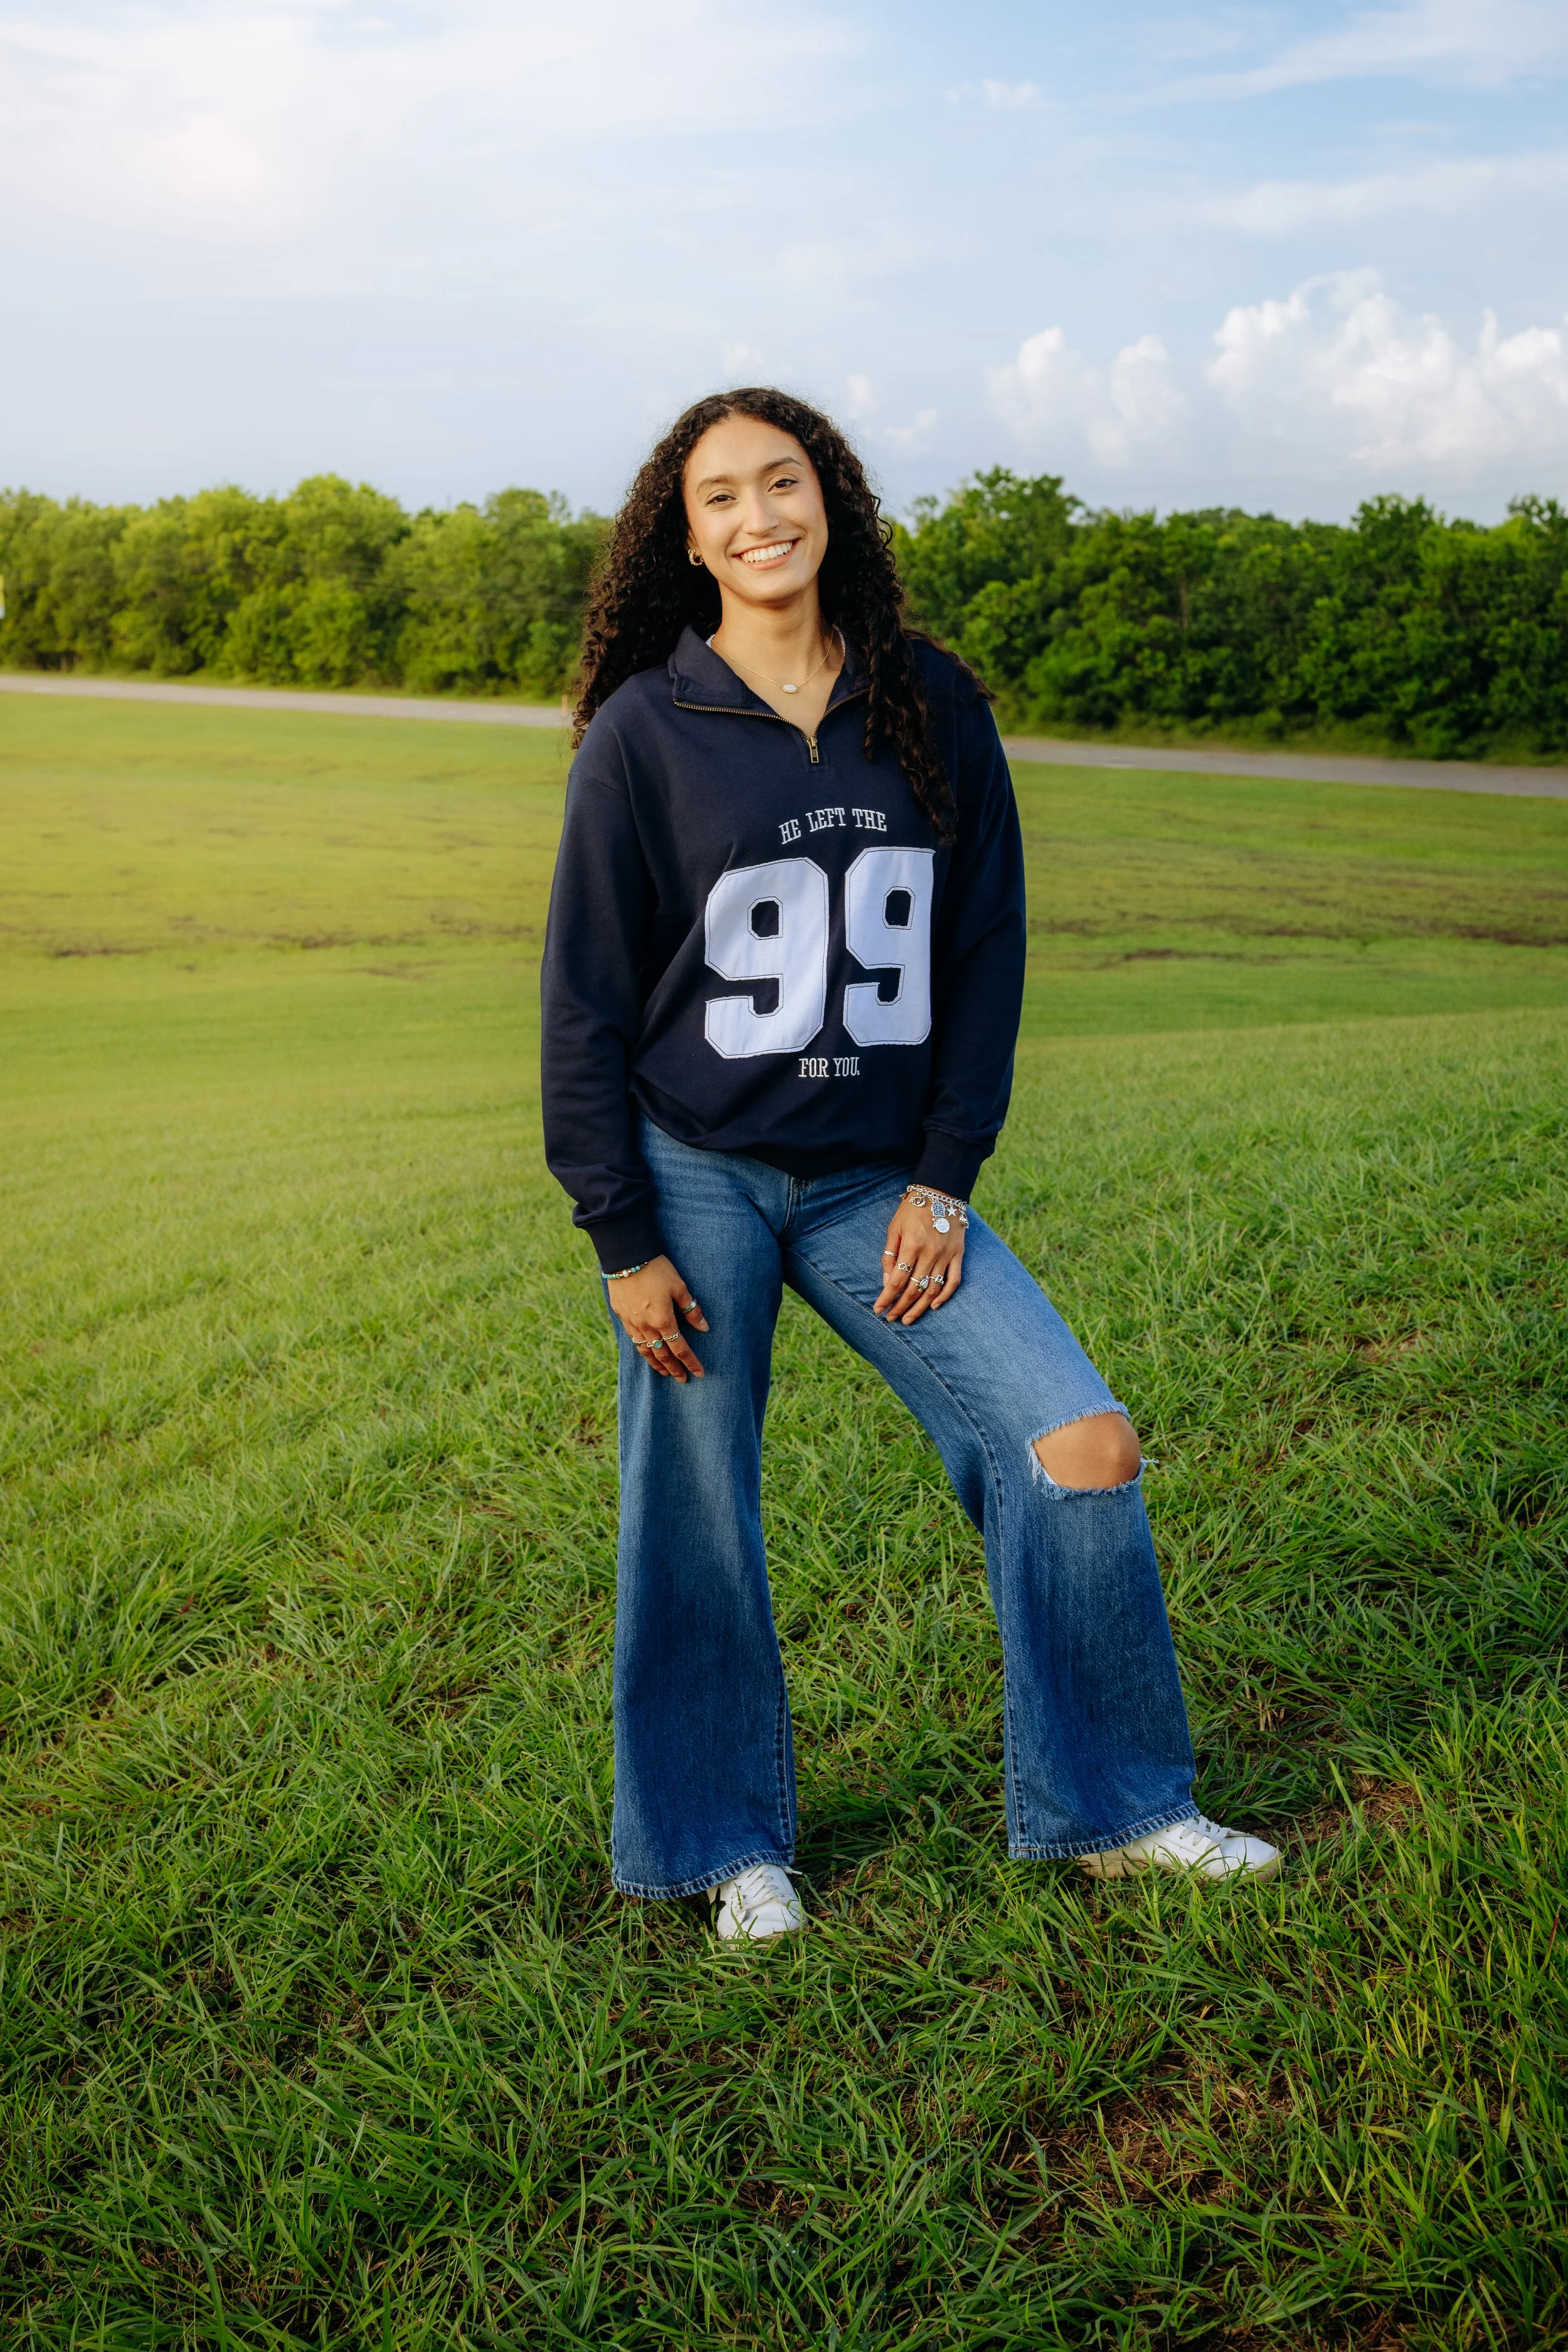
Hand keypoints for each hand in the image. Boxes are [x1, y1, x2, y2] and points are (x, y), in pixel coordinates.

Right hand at [606, 1254, 708, 1379]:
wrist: (625, 1257)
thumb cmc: (657, 1269)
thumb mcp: (679, 1287)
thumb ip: (691, 1309)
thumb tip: (704, 1327)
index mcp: (663, 1320)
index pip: (680, 1348)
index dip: (691, 1362)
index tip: (699, 1373)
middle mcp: (646, 1327)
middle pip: (662, 1355)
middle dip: (674, 1369)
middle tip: (682, 1379)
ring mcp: (632, 1323)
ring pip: (646, 1351)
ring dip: (657, 1364)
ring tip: (665, 1372)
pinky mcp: (622, 1316)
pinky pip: (634, 1340)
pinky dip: (643, 1351)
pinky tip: (647, 1352)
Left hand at [873, 1195, 964, 1325]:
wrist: (941, 1192)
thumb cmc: (912, 1210)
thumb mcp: (894, 1228)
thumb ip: (889, 1256)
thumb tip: (887, 1282)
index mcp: (911, 1245)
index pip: (897, 1280)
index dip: (886, 1298)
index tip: (878, 1309)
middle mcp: (930, 1253)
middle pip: (914, 1289)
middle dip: (900, 1307)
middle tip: (891, 1318)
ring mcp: (946, 1255)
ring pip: (933, 1289)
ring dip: (919, 1308)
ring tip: (908, 1319)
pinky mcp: (958, 1254)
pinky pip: (953, 1281)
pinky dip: (945, 1296)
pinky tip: (933, 1306)